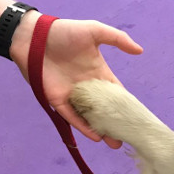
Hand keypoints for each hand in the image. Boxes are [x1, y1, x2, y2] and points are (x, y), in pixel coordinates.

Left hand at [11, 13, 142, 147]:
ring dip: (101, 129)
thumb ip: (118, 39)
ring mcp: (72, 94)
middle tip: (127, 137)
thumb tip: (140, 51)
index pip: (115, 92)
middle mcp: (87, 86)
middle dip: (115, 122)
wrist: (33, 35)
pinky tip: (96, 136)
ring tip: (114, 143)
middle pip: (104, 109)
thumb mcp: (95, 30)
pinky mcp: (56, 99)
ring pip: (89, 116)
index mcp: (98, 72)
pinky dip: (83, 127)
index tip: (136, 117)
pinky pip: (71, 116)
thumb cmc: (65, 31)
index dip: (125, 104)